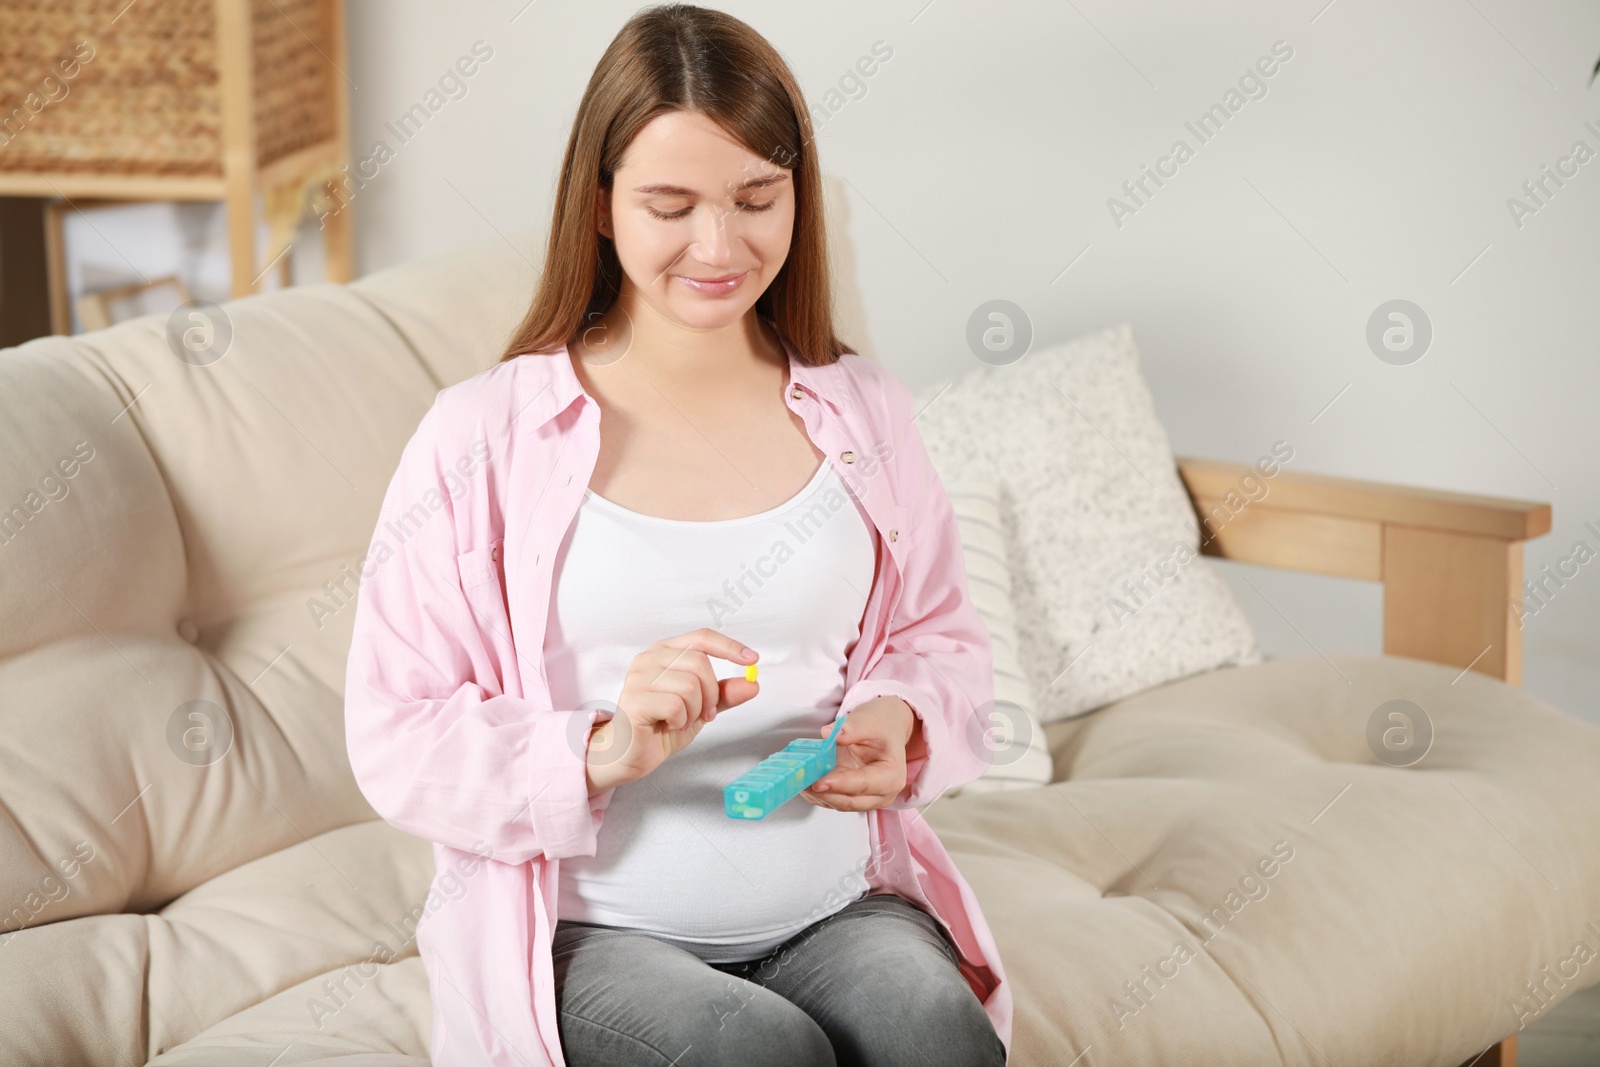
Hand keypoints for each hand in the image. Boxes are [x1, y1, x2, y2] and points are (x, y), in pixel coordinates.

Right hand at [586, 628, 757, 796]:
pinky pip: (675, 705)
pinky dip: (680, 721)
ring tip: (680, 720)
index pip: (701, 637)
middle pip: (700, 663)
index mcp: (666, 651)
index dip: (729, 646)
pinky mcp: (634, 699)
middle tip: (704, 714)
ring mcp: (639, 676)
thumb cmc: (661, 725)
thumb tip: (753, 684)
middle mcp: (650, 657)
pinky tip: (667, 725)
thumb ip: (723, 694)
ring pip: (690, 686)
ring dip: (695, 711)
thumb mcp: (701, 707)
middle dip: (711, 694)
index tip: (752, 659)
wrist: (630, 753)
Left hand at [801, 696, 919, 811]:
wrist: (886, 729)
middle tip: (802, 782)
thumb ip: (851, 728)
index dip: (839, 784)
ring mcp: (868, 799)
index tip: (818, 782)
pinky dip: (817, 794)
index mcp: (891, 776)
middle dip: (824, 793)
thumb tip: (827, 733)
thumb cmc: (881, 725)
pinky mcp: (854, 798)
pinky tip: (804, 782)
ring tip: (799, 780)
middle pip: (849, 801)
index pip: (863, 784)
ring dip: (818, 795)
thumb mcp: (869, 721)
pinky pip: (833, 800)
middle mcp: (882, 794)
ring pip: (838, 804)